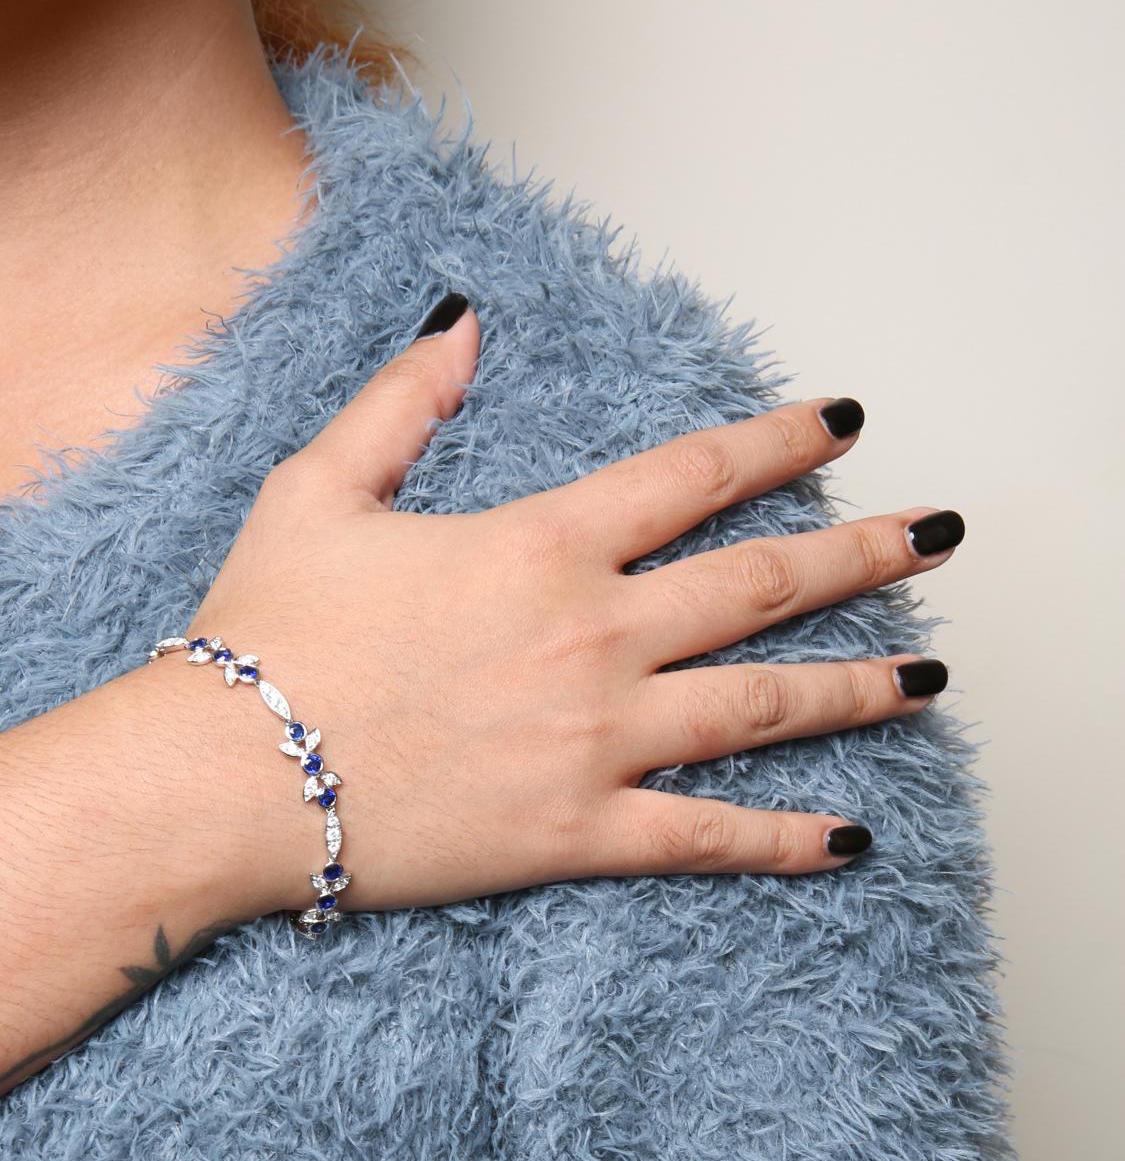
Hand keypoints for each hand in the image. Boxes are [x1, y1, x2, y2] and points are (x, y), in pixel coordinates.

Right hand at [194, 296, 962, 916]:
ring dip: (860, 688)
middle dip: (863, 553)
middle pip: (762, 585)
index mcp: (541, 546)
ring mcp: (596, 740)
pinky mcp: (577, 834)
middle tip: (939, 538)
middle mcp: (593, 636)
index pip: (694, 477)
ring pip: (763, 706)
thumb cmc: (261, 638)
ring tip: (932, 677)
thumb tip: (463, 321)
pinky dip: (785, 839)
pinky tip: (853, 837)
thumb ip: (402, 401)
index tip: (844, 424)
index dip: (779, 441)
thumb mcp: (318, 489)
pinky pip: (705, 837)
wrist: (222, 778)